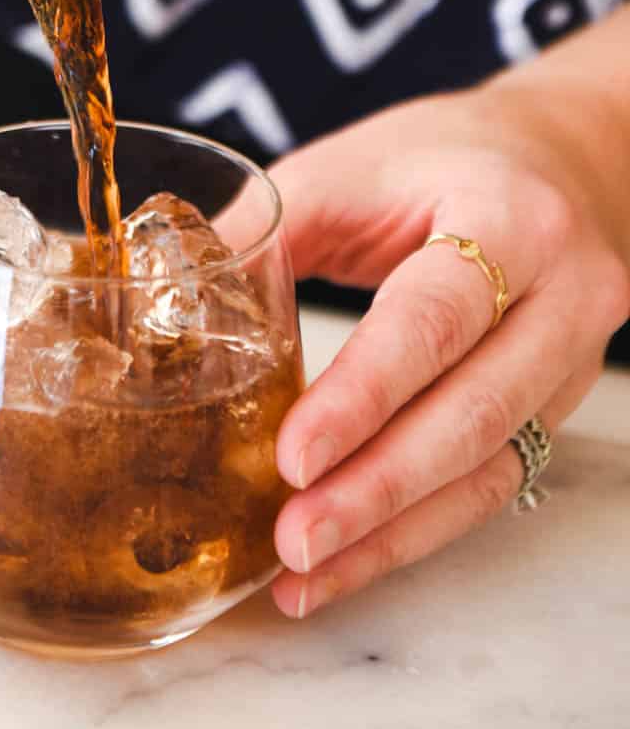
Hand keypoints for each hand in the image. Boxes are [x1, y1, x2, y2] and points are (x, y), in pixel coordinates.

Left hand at [264, 85, 629, 618]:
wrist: (553, 161)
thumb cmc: (439, 157)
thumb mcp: (352, 165)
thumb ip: (265, 225)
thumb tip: (158, 285)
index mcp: (509, 219)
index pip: (434, 319)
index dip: (364, 394)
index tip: (293, 455)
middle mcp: (561, 296)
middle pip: (473, 413)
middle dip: (376, 489)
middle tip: (292, 537)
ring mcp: (570, 361)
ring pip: (487, 468)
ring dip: (391, 532)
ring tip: (303, 571)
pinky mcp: (554, 409)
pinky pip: (488, 485)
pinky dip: (413, 533)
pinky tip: (345, 563)